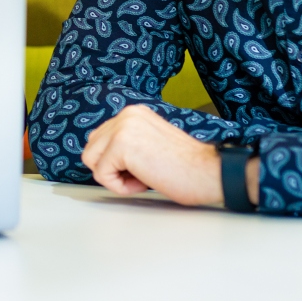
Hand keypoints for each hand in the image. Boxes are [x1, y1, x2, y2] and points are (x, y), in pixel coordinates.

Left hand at [82, 104, 254, 207]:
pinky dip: (120, 187)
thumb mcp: (150, 144)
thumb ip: (127, 143)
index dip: (116, 163)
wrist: (210, 173)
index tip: (143, 167)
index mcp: (133, 114)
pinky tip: (144, 182)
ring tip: (143, 178)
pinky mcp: (121, 145)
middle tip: (143, 175)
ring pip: (92, 161)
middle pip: (91, 149)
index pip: (99, 140)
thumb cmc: (186, 167)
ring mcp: (123, 127)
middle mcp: (126, 115)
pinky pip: (101, 174)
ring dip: (115, 177)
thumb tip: (101, 157)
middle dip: (111, 168)